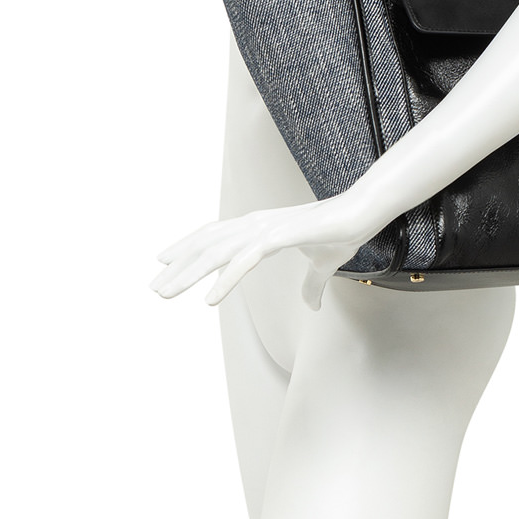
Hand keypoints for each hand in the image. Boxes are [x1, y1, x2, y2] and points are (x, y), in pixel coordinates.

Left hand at [150, 193, 375, 309]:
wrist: (363, 213)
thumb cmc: (342, 233)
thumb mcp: (322, 266)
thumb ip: (311, 284)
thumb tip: (312, 305)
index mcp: (260, 227)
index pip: (214, 235)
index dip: (189, 248)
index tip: (164, 262)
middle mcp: (256, 224)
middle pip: (207, 245)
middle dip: (179, 267)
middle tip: (155, 288)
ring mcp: (266, 229)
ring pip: (217, 252)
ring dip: (189, 274)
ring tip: (167, 293)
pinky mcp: (279, 237)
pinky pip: (245, 261)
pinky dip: (224, 280)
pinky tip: (209, 299)